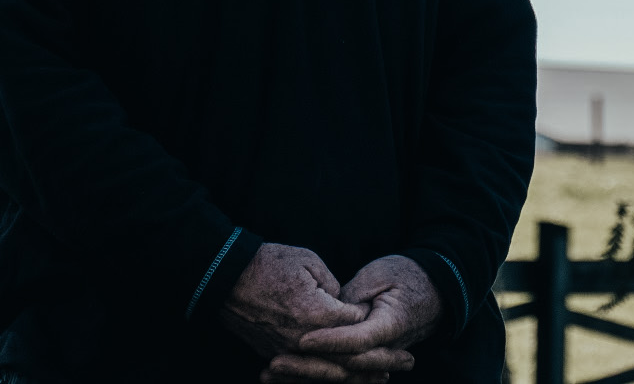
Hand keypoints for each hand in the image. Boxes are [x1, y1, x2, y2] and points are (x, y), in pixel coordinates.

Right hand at [222, 244, 412, 382]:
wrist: (226, 277)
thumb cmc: (269, 263)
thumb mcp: (309, 262)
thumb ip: (335, 288)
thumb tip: (347, 306)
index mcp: (318, 314)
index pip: (357, 326)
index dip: (374, 323)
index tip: (395, 326)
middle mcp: (305, 340)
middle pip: (350, 360)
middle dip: (382, 362)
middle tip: (408, 362)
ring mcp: (288, 351)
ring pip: (330, 373)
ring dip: (359, 377)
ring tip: (383, 378)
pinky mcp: (274, 354)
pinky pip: (308, 373)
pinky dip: (329, 377)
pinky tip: (344, 378)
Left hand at [276, 255, 441, 378]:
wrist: (435, 289)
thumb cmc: (406, 275)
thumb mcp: (380, 274)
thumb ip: (353, 296)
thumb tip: (328, 312)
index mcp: (391, 326)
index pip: (357, 340)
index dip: (330, 342)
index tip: (302, 340)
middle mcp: (387, 350)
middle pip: (345, 368)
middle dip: (307, 368)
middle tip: (273, 364)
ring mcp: (378, 359)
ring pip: (340, 378)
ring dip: (304, 378)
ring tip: (269, 374)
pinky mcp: (368, 362)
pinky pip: (341, 376)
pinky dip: (313, 378)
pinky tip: (284, 379)